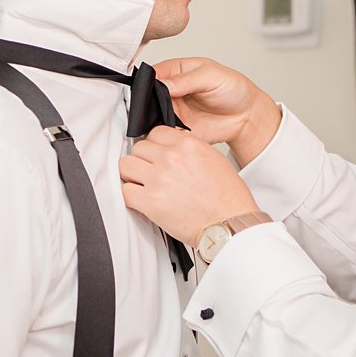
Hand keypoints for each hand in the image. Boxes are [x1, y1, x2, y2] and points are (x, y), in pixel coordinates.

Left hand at [120, 126, 262, 245]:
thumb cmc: (228, 198)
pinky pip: (125, 192)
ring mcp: (159, 179)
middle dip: (143, 160)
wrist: (230, 224)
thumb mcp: (215, 158)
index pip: (155, 132)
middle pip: (138, 148)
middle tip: (149, 172)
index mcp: (188, 144)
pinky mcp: (150, 202)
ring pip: (126, 166)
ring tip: (142, 184)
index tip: (155, 155)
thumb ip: (190, 148)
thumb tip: (173, 146)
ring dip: (132, 175)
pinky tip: (141, 200)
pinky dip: (131, 196)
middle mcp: (171, 158)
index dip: (154, 145)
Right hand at [154, 57, 280, 163]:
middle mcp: (171, 91)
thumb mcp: (212, 76)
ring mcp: (172, 110)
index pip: (153, 73)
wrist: (246, 116)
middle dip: (146, 102)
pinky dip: (161, 134)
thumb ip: (187, 79)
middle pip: (147, 95)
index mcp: (177, 71)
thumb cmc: (233, 89)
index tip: (145, 89)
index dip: (146, 81)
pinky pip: (162, 132)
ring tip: (161, 119)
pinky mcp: (177, 129)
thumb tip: (164, 83)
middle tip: (152, 107)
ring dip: (151, 118)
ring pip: (151, 115)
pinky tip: (166, 132)